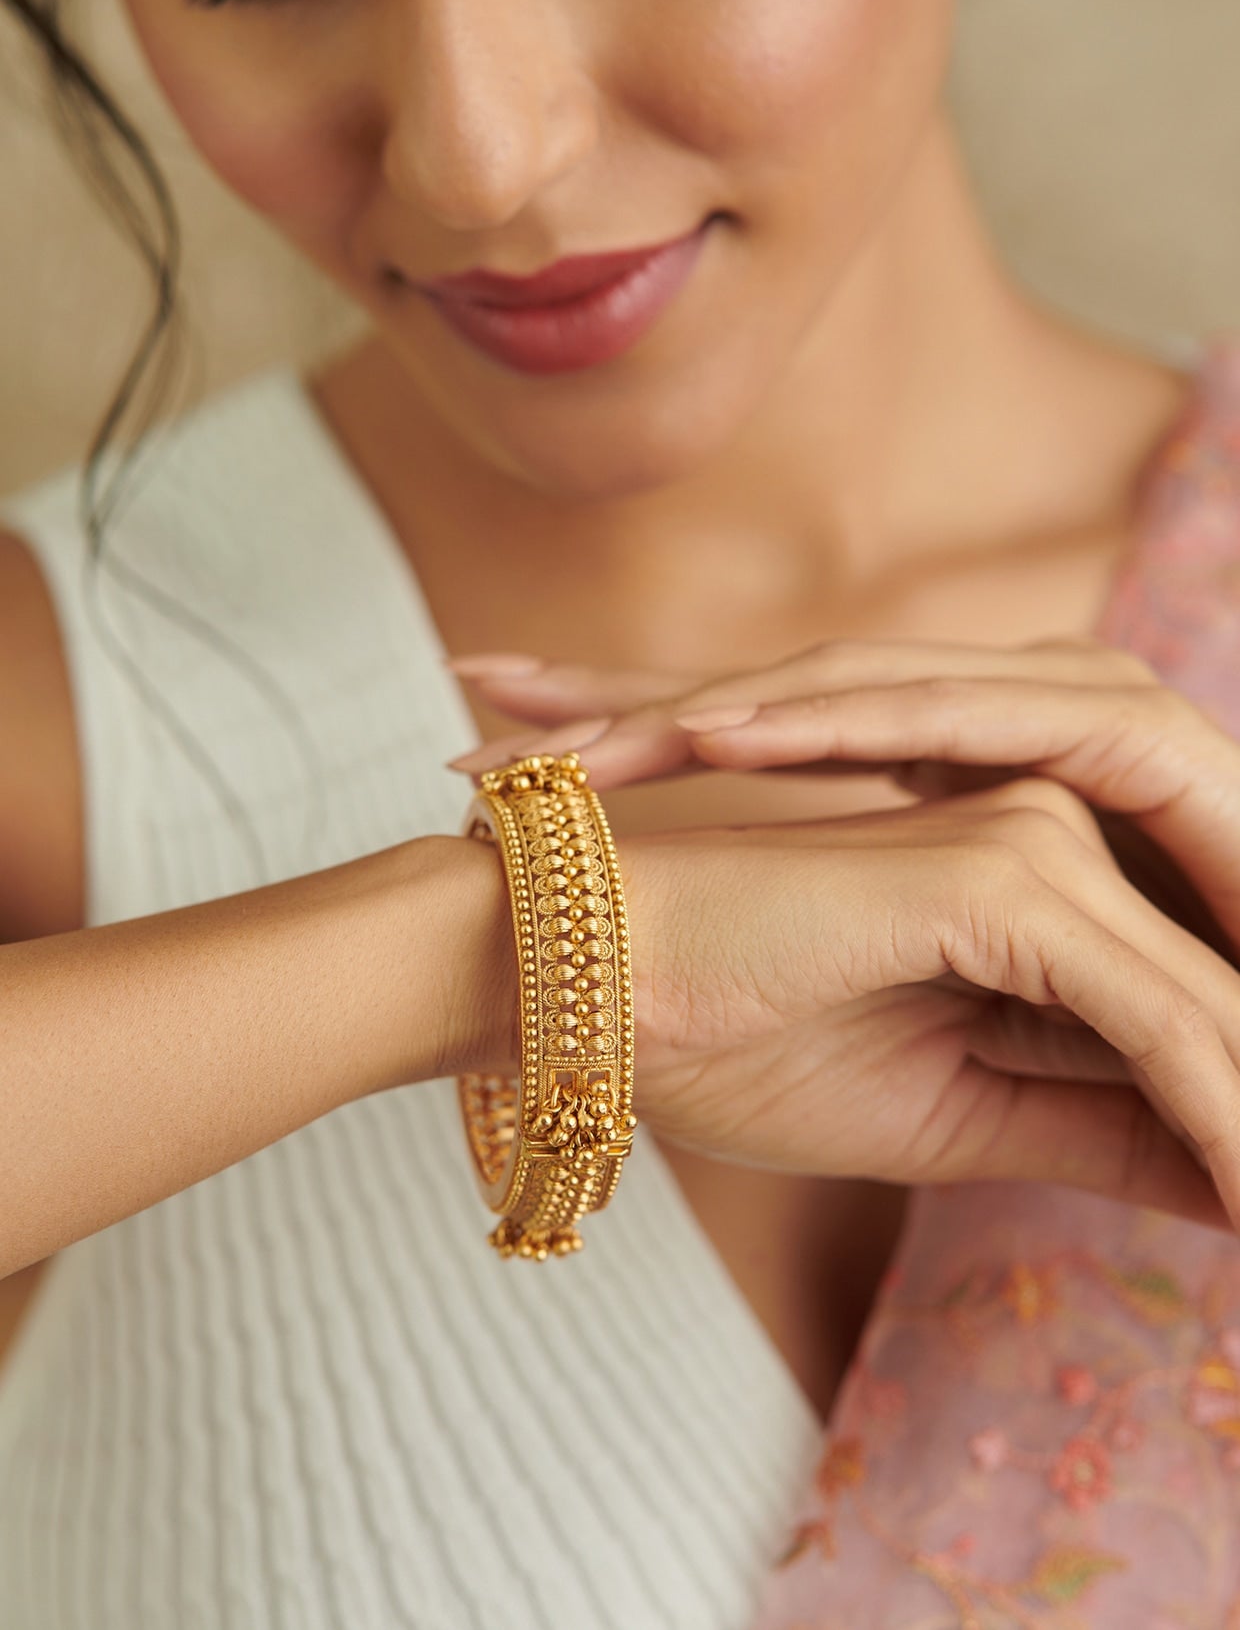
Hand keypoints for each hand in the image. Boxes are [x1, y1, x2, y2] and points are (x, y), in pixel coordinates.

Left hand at [446, 636, 1239, 960]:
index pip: (766, 747)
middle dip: (626, 698)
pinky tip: (728, 732)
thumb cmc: (1198, 1027)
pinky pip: (961, 715)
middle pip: (777, 698)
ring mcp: (1055, 707)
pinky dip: (846, 718)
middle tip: (474, 703)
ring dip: (704, 700)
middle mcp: (990, 728)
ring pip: (847, 687)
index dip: (632, 740)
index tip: (496, 755)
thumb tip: (788, 1029)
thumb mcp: (1014, 1044)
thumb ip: (923, 1030)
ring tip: (572, 731)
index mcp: (949, 786)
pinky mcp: (1128, 724)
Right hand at [615, 774, 1237, 1227]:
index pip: (1175, 1009)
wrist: (585, 990)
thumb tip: (1219, 1187)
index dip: (1227, 1120)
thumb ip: (1091, 1131)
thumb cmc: (733, 1038)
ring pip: (1204, 1011)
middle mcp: (1044, 834)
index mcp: (1025, 875)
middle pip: (1210, 1003)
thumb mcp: (956, 1112)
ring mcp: (1027, 840)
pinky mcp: (998, 874)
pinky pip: (1152, 1018)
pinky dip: (1213, 1119)